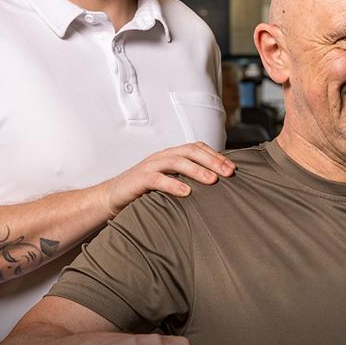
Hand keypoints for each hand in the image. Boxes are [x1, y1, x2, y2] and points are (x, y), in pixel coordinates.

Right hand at [100, 142, 234, 216]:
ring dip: (197, 170)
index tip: (233, 168)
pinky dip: (173, 184)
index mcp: (172, 155)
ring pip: (177, 161)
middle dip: (213, 161)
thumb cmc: (144, 191)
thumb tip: (215, 185)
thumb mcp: (169, 181)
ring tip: (213, 181)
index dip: (216, 156)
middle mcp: (163, 156)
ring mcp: (150, 166)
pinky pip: (158, 179)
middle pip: (191, 151)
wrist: (111, 197)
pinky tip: (186, 192)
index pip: (198, 148)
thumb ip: (187, 179)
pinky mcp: (139, 179)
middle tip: (229, 173)